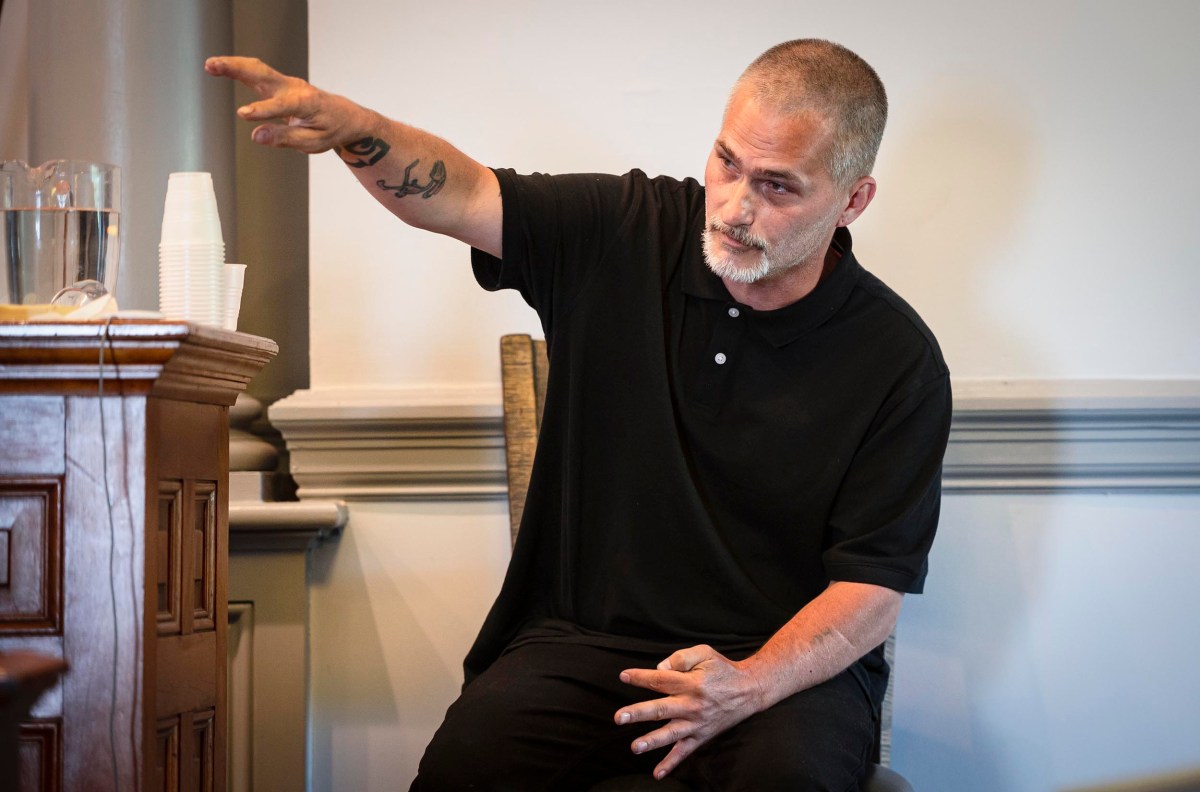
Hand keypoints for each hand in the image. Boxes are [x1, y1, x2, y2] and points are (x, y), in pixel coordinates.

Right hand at [204, 56, 372, 153]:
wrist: (345, 117)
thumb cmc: (331, 130)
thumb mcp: (313, 142)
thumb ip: (285, 138)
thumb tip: (257, 136)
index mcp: (305, 103)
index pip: (280, 106)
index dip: (262, 111)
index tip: (244, 115)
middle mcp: (294, 88)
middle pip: (262, 75)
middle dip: (237, 69)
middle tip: (213, 66)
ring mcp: (286, 84)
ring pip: (257, 69)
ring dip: (233, 65)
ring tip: (210, 65)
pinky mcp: (279, 85)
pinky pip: (257, 73)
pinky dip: (239, 68)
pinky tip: (220, 67)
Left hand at [615, 644, 765, 779]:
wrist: (749, 690)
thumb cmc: (723, 670)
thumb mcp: (705, 653)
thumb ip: (681, 658)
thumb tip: (659, 669)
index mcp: (691, 683)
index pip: (660, 680)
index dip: (640, 678)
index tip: (623, 677)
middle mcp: (692, 704)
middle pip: (661, 709)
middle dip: (638, 713)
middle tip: (620, 717)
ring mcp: (696, 723)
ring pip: (671, 733)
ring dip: (652, 740)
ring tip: (635, 746)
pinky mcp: (701, 736)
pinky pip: (685, 752)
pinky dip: (671, 763)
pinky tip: (657, 773)